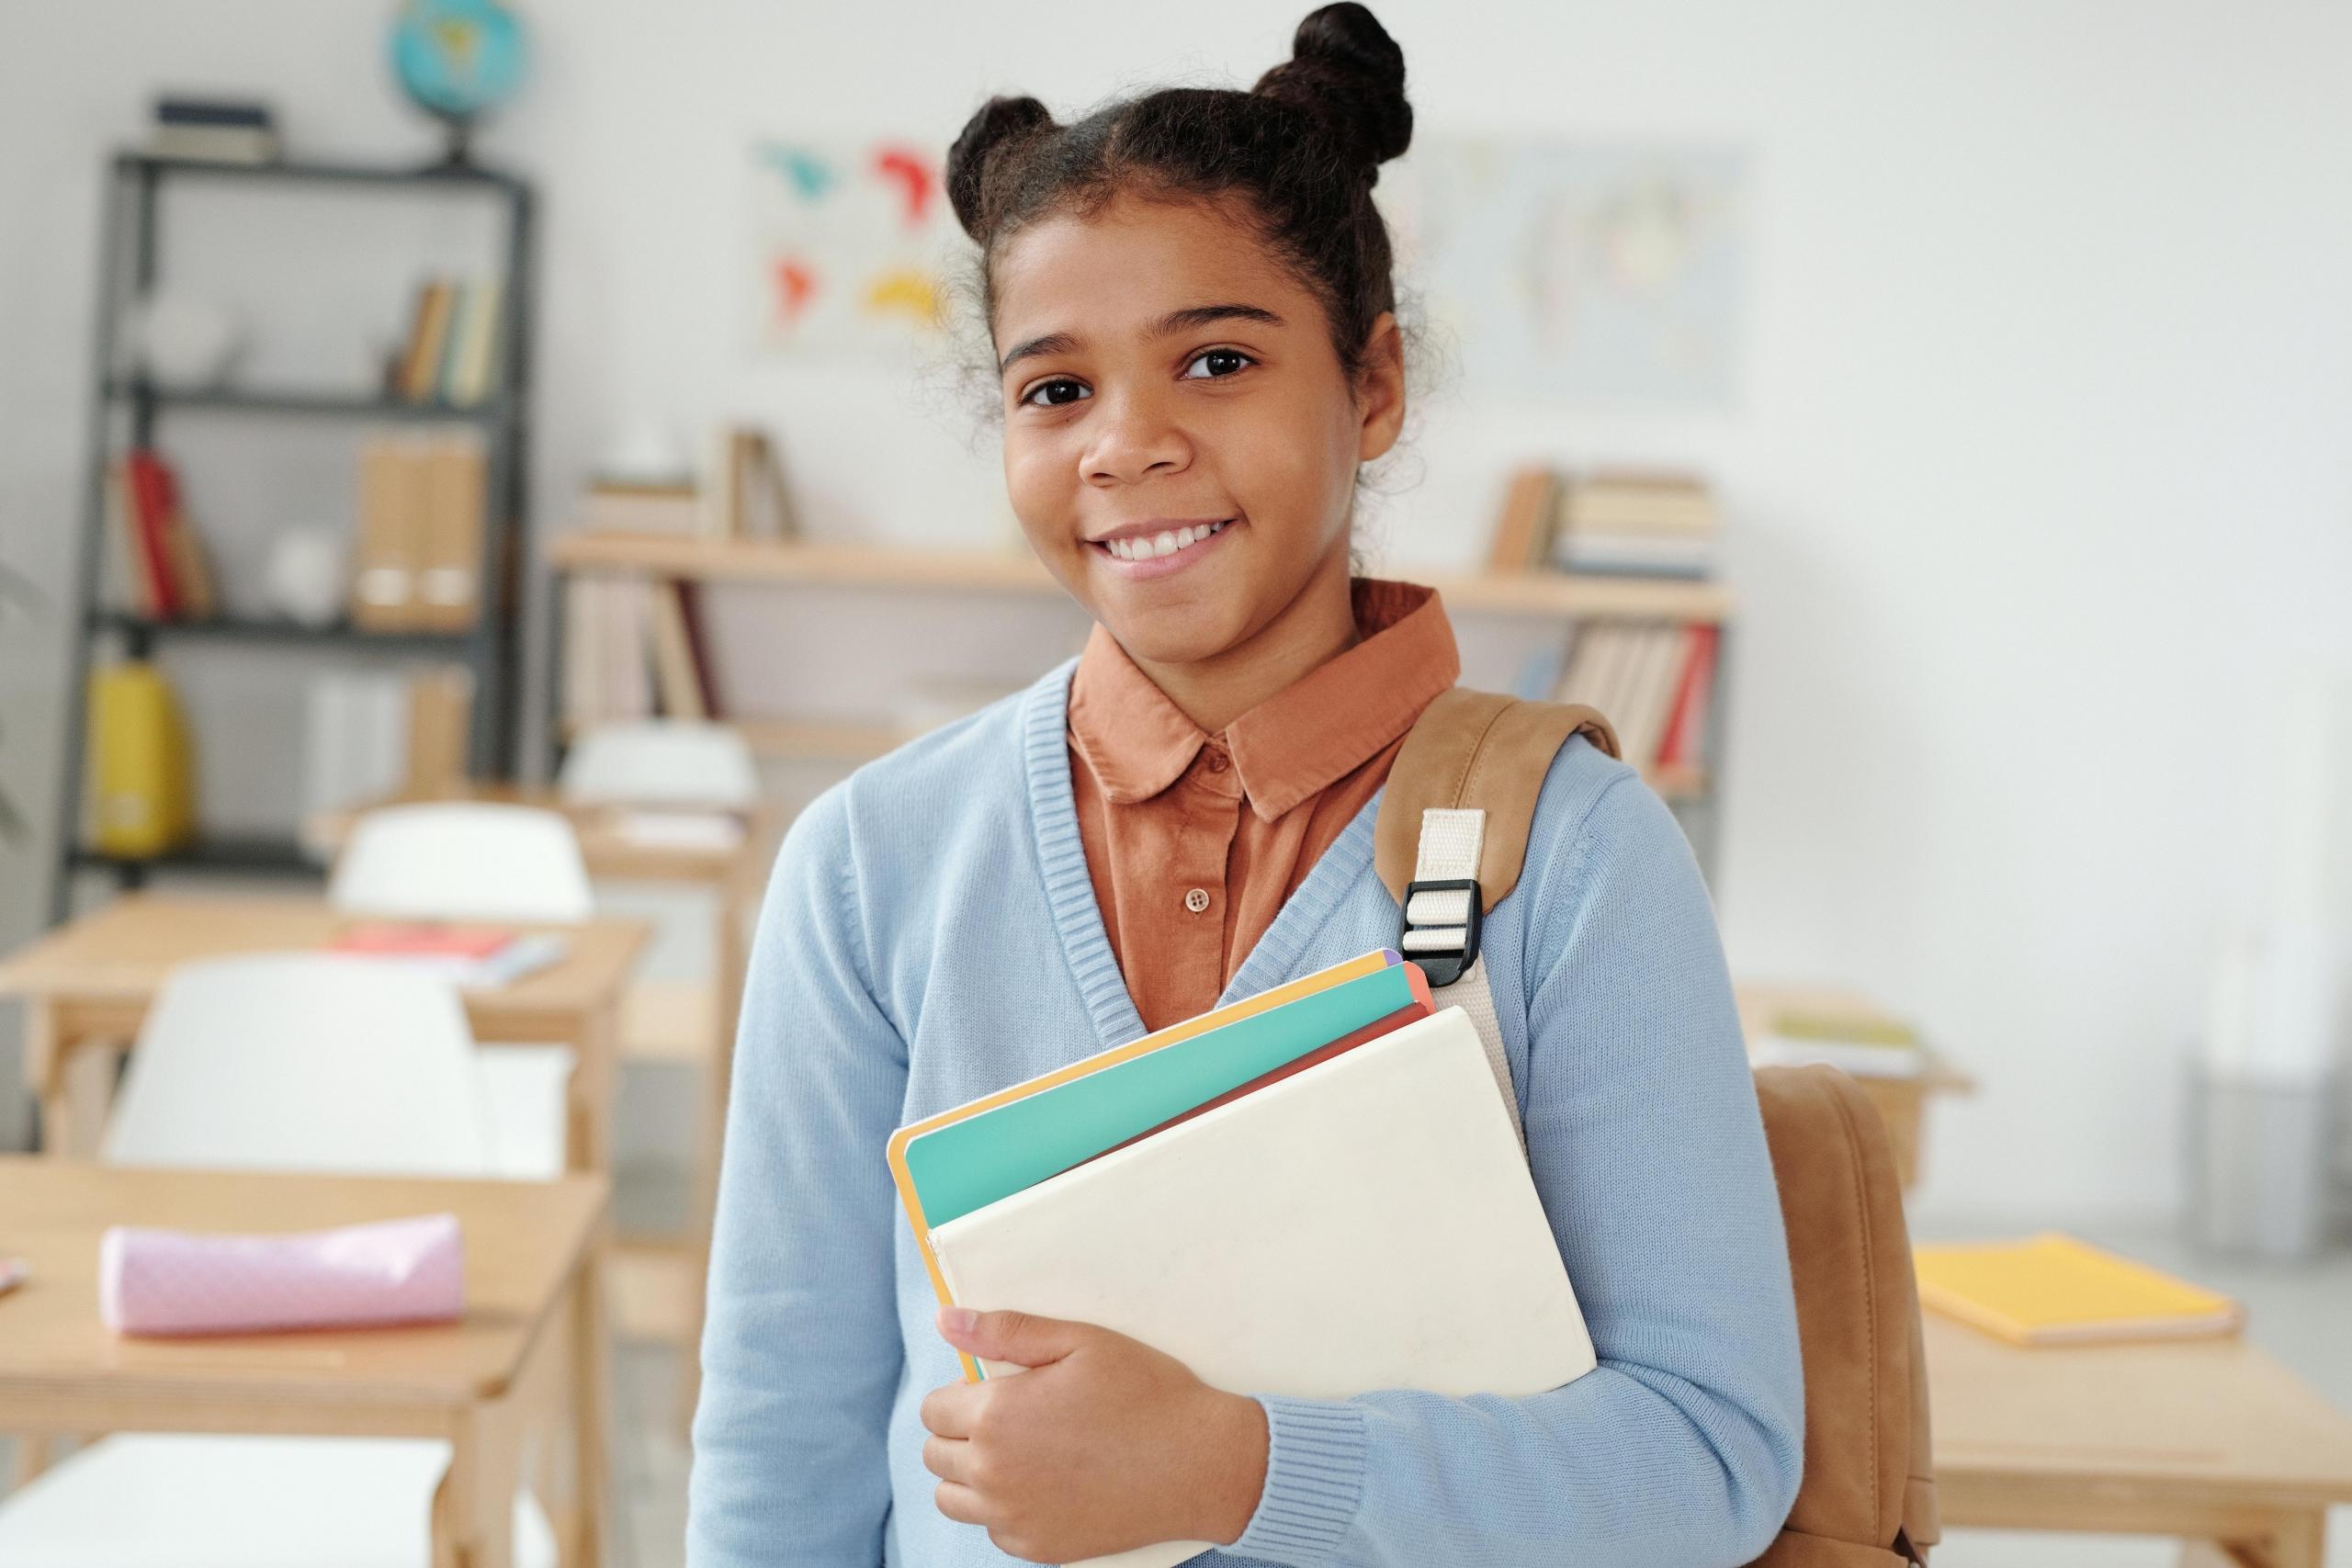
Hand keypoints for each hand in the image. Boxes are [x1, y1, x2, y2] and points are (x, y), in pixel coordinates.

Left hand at [919, 1305, 1268, 1563]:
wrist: (1199, 1463)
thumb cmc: (1145, 1393)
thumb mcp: (1080, 1342)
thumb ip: (1004, 1331)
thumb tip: (945, 1321)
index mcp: (996, 1417)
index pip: (932, 1411)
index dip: (959, 1396)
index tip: (994, 1391)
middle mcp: (993, 1475)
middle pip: (936, 1457)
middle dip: (962, 1433)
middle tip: (1013, 1419)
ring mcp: (1014, 1519)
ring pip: (954, 1500)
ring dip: (972, 1477)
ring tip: (1020, 1454)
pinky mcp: (1038, 1549)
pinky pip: (994, 1531)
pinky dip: (1006, 1511)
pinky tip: (1046, 1485)